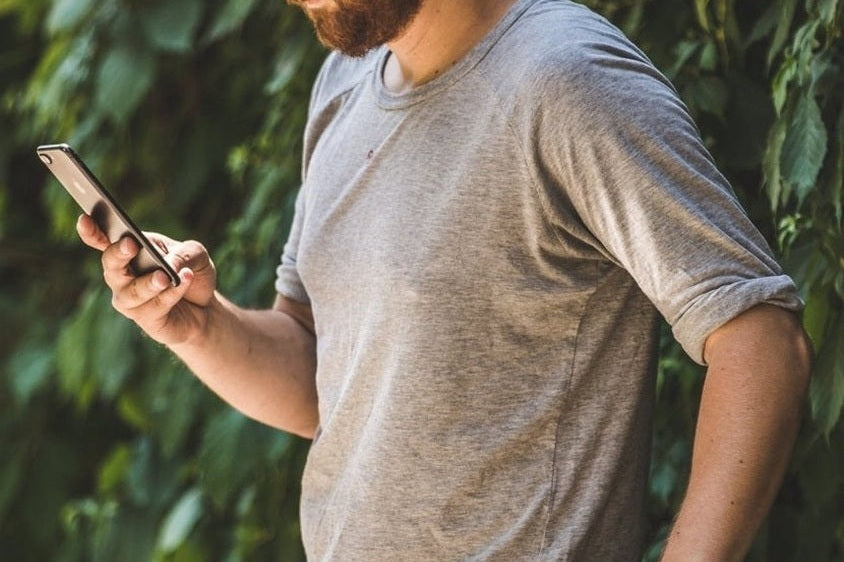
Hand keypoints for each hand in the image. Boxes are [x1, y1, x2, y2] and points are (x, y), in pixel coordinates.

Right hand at [76, 214, 217, 345]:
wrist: (205, 308)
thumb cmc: (191, 273)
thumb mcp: (195, 254)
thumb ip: (183, 252)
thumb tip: (169, 263)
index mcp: (129, 251)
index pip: (103, 241)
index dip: (90, 231)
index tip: (84, 219)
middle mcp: (122, 276)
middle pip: (111, 265)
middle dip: (119, 254)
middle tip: (131, 244)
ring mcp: (130, 300)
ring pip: (132, 291)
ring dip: (149, 282)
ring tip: (166, 276)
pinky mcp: (145, 319)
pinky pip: (155, 305)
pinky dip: (172, 293)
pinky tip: (185, 280)